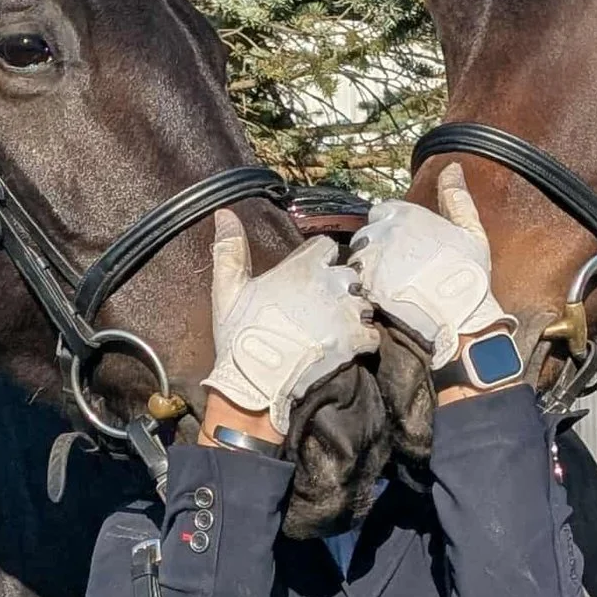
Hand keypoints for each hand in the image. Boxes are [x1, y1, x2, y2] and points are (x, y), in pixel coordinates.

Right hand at [201, 212, 377, 425]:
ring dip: (355, 312)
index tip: (312, 274)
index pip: (327, 246)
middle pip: (351, 273)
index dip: (321, 259)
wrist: (255, 381)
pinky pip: (372, 333)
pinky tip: (347, 346)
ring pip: (365, 302)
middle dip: (342, 286)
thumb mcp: (228, 289)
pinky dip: (364, 339)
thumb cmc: (240, 336)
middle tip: (325, 305)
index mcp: (303, 266)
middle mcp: (331, 283)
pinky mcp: (356, 340)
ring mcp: (346, 312)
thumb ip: (230, 249)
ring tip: (336, 327)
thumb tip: (224, 214)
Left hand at [347, 164, 515, 366]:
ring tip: (392, 289)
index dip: (393, 231)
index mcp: (404, 213)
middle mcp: (381, 230)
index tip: (407, 250)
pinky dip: (365, 291)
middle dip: (378, 250)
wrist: (459, 320)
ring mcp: (369, 258)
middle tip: (401, 272)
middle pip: (367, 235)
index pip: (383, 212)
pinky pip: (355, 283)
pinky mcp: (362, 286)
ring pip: (358, 259)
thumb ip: (457, 197)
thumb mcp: (471, 232)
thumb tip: (453, 167)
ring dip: (369, 271)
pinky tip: (383, 302)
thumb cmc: (468, 279)